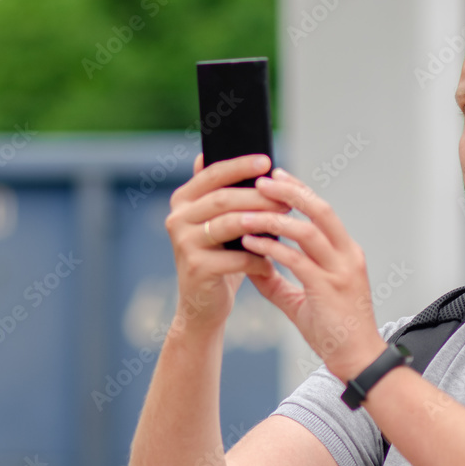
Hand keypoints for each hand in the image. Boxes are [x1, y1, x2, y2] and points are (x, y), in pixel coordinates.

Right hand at [163, 153, 290, 336]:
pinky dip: (259, 259)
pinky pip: (237, 257)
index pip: (212, 173)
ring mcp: (184, 243)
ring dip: (263, 222)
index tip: (267, 160)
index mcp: (183, 200)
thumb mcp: (221, 222)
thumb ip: (226, 192)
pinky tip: (273, 263)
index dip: (239, 166)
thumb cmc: (220, 257)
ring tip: (286, 223)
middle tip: (287, 200)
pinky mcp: (196, 268)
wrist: (203, 305)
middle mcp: (177, 218)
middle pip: (224, 198)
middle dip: (260, 197)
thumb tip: (251, 160)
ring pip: (231, 224)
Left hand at [238, 168, 386, 381]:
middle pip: (320, 210)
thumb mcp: (303, 300)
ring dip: (274, 219)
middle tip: (262, 180)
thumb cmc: (335, 331)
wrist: (358, 360)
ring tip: (246, 212)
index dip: (299, 191)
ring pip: (307, 231)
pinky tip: (251, 243)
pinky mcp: (329, 289)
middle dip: (290, 191)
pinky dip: (272, 248)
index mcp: (345, 253)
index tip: (275, 176)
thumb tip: (251, 264)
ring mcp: (341, 271)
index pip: (322, 211)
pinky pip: (297, 261)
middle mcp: (347, 256)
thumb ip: (278, 280)